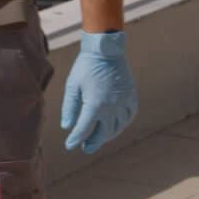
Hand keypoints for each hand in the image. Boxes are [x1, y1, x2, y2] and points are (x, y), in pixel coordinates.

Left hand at [62, 31, 137, 153]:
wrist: (106, 50)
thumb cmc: (86, 66)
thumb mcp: (73, 85)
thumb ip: (69, 107)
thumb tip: (67, 126)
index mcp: (95, 104)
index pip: (84, 129)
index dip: (76, 139)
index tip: (70, 145)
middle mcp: (112, 107)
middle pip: (103, 133)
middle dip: (93, 142)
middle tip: (86, 148)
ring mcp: (124, 102)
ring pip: (118, 127)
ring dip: (108, 136)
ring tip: (98, 139)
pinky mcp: (131, 96)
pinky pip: (129, 116)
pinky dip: (122, 124)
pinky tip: (114, 126)